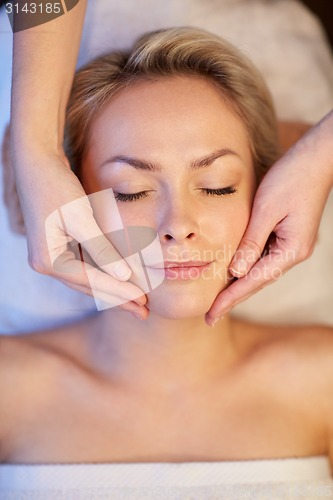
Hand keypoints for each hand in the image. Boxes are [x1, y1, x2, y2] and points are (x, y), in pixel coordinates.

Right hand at [4, 134, 147, 318]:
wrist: (36, 162)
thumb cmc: (56, 186)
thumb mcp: (81, 218)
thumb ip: (101, 250)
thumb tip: (123, 276)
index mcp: (48, 260)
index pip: (91, 282)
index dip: (119, 292)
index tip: (142, 302)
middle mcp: (47, 263)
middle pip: (89, 286)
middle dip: (118, 298)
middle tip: (144, 312)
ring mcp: (52, 255)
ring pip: (88, 279)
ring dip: (113, 289)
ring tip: (137, 302)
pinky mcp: (59, 246)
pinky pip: (85, 266)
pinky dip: (104, 273)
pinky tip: (120, 280)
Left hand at [205, 119, 332, 325]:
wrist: (315, 159)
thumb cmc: (291, 179)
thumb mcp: (265, 210)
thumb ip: (250, 242)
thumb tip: (236, 272)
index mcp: (290, 250)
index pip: (253, 281)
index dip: (229, 299)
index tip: (211, 315)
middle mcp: (293, 253)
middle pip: (257, 281)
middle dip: (232, 298)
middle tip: (210, 317)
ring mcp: (291, 245)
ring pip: (260, 271)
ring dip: (239, 285)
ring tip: (217, 302)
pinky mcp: (286, 236)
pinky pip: (263, 257)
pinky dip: (246, 267)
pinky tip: (232, 273)